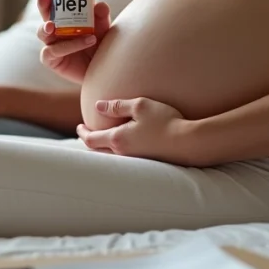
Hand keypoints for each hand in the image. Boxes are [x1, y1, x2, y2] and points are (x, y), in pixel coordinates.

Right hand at [36, 0, 111, 83]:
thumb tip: (99, 5)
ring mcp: (52, 45)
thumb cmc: (100, 45)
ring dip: (47, 27)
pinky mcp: (52, 60)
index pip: (54, 5)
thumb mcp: (103, 28)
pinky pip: (53, 51)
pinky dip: (68, 46)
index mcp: (65, 20)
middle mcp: (56, 31)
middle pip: (44, 16)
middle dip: (43, 7)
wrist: (104, 69)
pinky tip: (84, 43)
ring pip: (43, 33)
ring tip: (52, 25)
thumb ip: (102, 16)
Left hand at [77, 97, 192, 161]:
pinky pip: (123, 157)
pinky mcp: (145, 163)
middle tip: (86, 133)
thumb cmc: (166, 121)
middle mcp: (122, 153)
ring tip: (102, 138)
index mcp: (117, 139)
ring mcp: (134, 160)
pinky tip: (123, 144)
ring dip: (103, 147)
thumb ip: (118, 105)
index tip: (79, 127)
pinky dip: (116, 150)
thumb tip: (98, 105)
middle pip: (98, 150)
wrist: (189, 143)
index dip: (82, 132)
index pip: (91, 139)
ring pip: (110, 155)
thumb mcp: (141, 106)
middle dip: (90, 141)